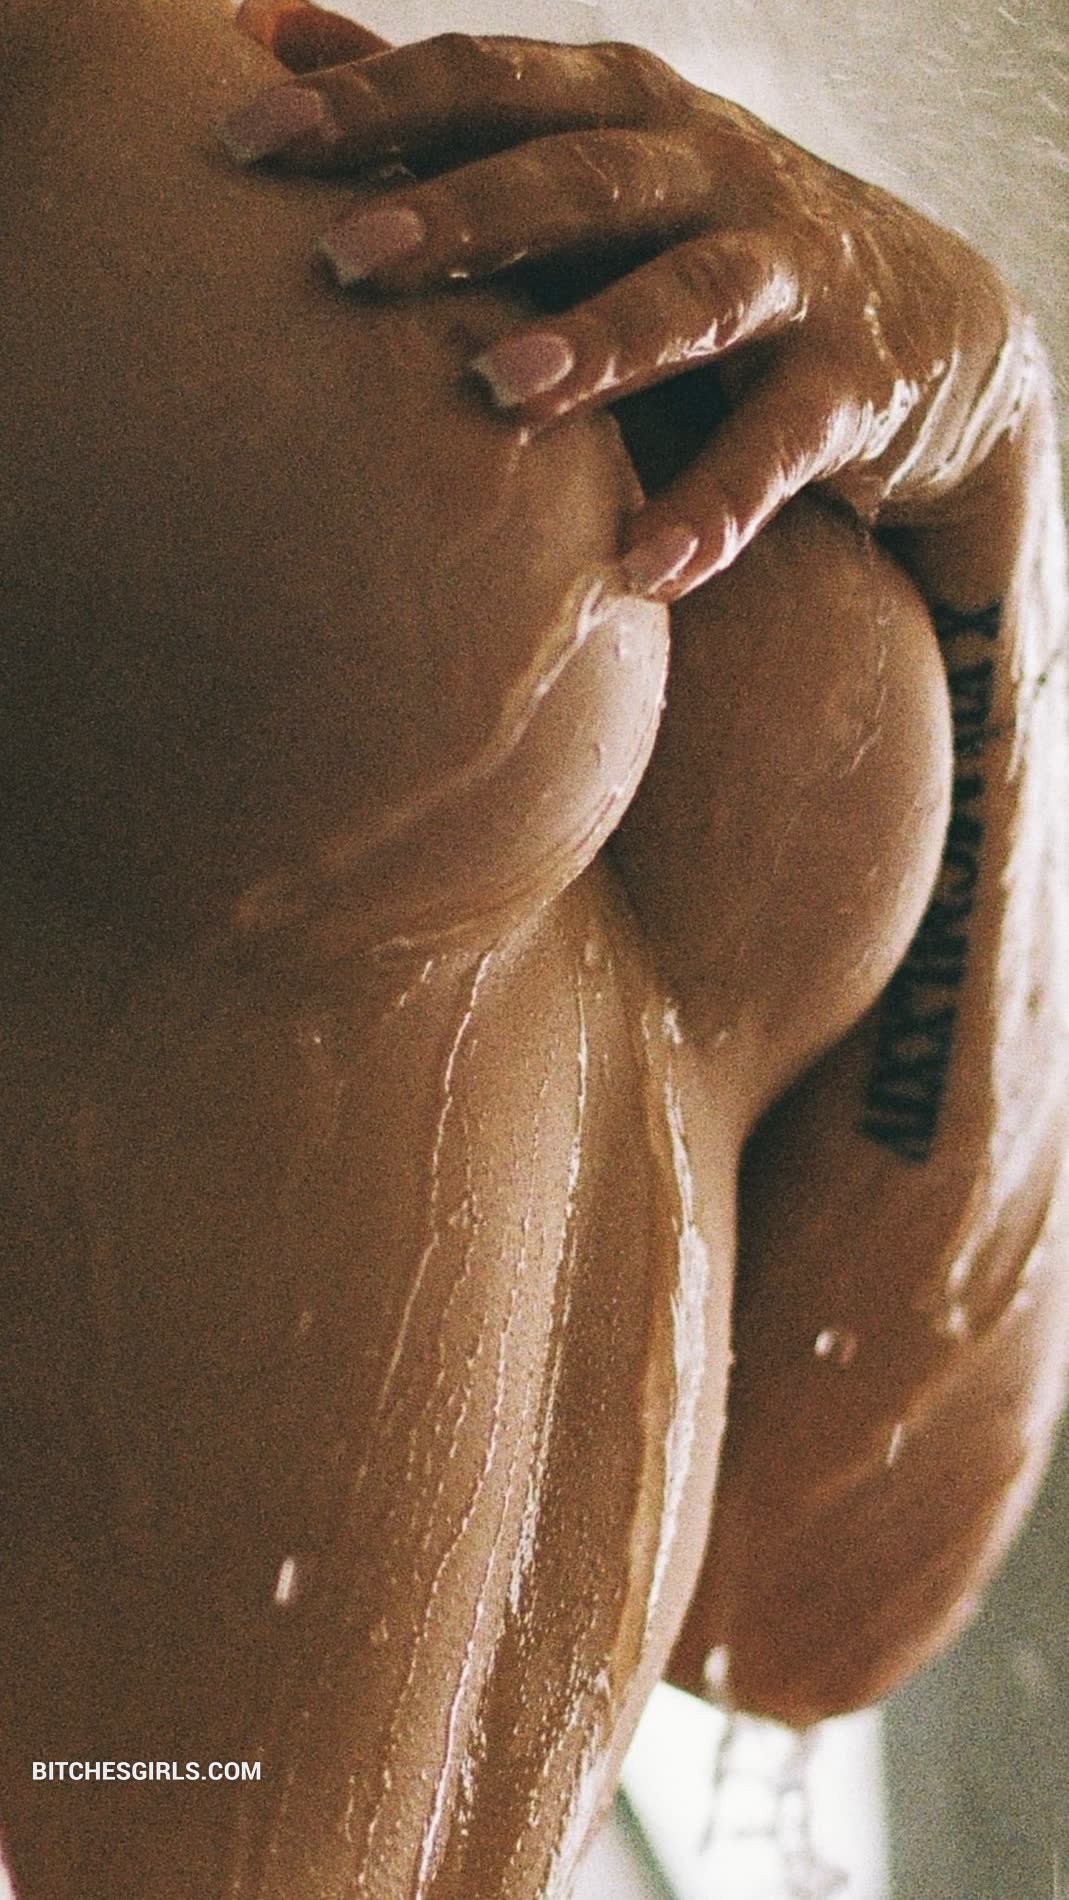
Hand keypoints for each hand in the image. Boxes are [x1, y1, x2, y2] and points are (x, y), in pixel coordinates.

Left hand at [223, 0, 1035, 602]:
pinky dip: (714, 508)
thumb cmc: (706, 239)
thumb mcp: (591, 160)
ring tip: (501, 393)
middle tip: (344, 259)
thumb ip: (449, 114)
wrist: (928, 323)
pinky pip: (777, 452)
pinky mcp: (849, 387)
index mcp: (625, 110)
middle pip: (579, 177)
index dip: (372, 106)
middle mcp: (707, 171)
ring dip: (598, 339)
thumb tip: (269, 29)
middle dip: (463, 214)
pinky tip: (643, 572)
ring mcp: (786, 274)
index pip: (486, 83)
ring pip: (689, 296)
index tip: (242, 146)